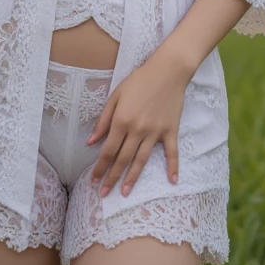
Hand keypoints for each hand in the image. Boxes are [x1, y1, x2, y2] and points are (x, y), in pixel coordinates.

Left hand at [87, 50, 188, 197]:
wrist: (168, 70)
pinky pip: (171, 152)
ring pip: (142, 160)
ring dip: (132, 178)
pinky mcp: (170, 130)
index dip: (100, 167)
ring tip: (124, 193)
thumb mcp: (116, 95)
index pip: (108, 150)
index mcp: (122, 120)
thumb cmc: (139, 80)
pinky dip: (172, 167)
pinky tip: (172, 181)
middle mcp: (137, 129)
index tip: (94, 181)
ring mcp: (155, 132)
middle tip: (104, 194)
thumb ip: (104, 119)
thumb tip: (91, 142)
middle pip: (123, 159)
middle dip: (112, 178)